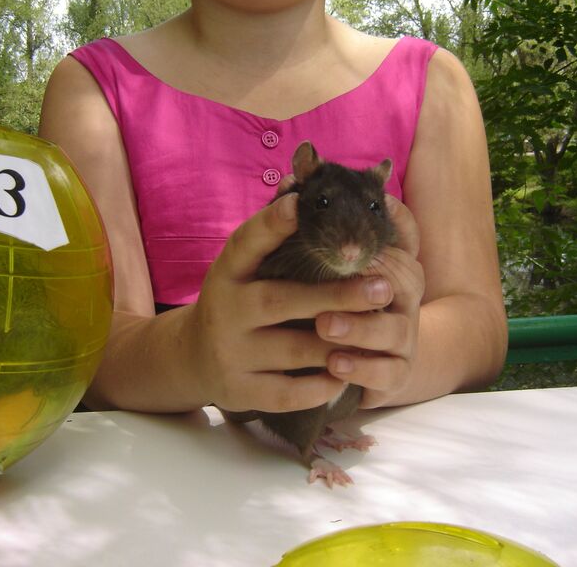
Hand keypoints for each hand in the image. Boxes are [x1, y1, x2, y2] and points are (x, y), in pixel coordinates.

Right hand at [185, 192, 395, 413]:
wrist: (194, 358)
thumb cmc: (238, 303)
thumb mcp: (244, 269)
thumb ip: (271, 238)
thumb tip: (300, 184)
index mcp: (226, 273)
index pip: (245, 244)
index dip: (270, 224)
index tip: (298, 203)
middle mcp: (224, 311)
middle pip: (280, 301)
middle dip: (335, 296)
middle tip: (383, 287)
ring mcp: (230, 353)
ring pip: (293, 349)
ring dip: (340, 342)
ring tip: (379, 328)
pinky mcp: (239, 391)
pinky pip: (288, 392)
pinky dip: (321, 386)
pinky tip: (347, 374)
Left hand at [315, 195, 424, 407]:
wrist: (361, 363)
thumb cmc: (333, 302)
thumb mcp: (323, 265)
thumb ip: (315, 228)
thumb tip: (288, 180)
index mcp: (391, 264)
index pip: (401, 238)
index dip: (385, 227)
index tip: (355, 220)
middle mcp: (404, 298)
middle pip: (403, 281)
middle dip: (367, 279)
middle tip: (334, 273)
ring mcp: (404, 337)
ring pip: (395, 330)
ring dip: (359, 328)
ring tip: (325, 327)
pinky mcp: (396, 374)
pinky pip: (387, 373)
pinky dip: (362, 368)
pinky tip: (334, 364)